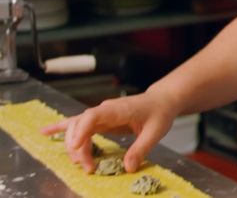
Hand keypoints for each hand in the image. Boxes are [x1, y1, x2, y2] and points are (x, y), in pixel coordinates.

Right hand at [40, 89, 180, 173]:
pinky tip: (44, 132)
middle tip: (89, 167)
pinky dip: (60, 127)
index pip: (93, 116)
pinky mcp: (99, 119)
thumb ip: (141, 149)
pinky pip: (77, 123)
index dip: (82, 130)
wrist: (161, 100)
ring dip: (74, 145)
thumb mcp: (156, 132)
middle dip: (78, 147)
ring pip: (76, 127)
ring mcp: (100, 114)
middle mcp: (105, 110)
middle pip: (80, 125)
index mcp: (118, 109)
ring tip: (82, 164)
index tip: (77, 147)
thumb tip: (128, 168)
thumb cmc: (159, 113)